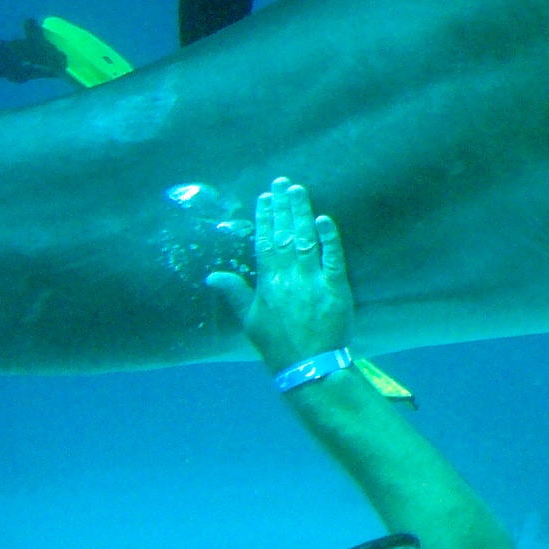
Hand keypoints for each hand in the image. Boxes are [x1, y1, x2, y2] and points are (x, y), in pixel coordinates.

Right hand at [205, 178, 353, 372]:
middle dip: (284, 207)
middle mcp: (289, 277)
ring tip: (299, 190)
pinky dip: (329, 237)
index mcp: (268, 283)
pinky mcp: (336, 286)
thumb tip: (212, 274)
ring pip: (306, 240)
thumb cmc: (277, 344)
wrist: (308, 366)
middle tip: (283, 182)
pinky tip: (325, 219)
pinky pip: (333, 257)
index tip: (264, 197)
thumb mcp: (250, 320)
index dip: (265, 219)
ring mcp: (313, 280)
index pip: (265, 243)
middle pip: (285, 235)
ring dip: (302, 213)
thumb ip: (235, 293)